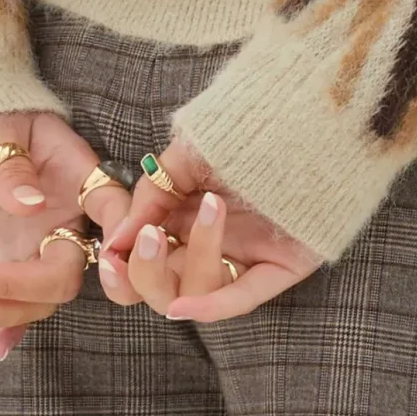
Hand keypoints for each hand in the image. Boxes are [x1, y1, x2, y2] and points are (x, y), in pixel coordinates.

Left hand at [0, 109, 133, 360]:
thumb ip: (11, 164)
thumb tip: (28, 205)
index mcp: (80, 177)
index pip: (113, 210)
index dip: (121, 236)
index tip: (108, 256)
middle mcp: (72, 219)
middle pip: (69, 269)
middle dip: (24, 286)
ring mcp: (47, 244)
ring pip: (44, 294)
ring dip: (6, 310)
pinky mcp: (21, 260)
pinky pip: (24, 301)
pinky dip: (12, 325)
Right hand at [96, 131, 324, 323]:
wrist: (307, 108)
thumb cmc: (246, 125)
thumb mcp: (188, 151)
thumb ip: (152, 191)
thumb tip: (118, 238)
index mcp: (184, 216)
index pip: (143, 259)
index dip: (121, 265)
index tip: (110, 252)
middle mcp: (210, 242)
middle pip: (164, 285)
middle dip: (144, 271)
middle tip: (146, 237)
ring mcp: (245, 256)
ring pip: (200, 288)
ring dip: (194, 255)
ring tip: (210, 206)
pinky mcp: (279, 266)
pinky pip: (241, 298)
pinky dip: (211, 307)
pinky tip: (184, 307)